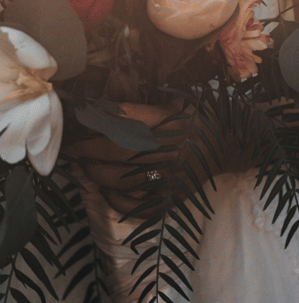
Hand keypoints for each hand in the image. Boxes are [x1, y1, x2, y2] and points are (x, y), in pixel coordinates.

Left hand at [64, 103, 245, 218]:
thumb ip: (134, 105)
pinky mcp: (172, 199)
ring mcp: (170, 178)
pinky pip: (136, 205)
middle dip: (87, 151)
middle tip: (73, 150)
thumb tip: (101, 97)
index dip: (93, 125)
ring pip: (121, 179)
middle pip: (115, 152)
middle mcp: (168, 151)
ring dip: (95, 173)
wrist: (229, 149)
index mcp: (167, 124)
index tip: (76, 128)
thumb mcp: (168, 107)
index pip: (120, 122)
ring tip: (85, 166)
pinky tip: (106, 188)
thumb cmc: (192, 124)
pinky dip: (116, 199)